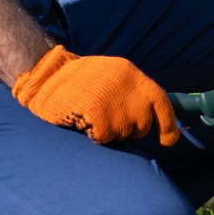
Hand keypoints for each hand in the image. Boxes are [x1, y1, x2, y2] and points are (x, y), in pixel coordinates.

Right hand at [12, 45, 180, 146]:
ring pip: (123, 134)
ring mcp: (117, 105)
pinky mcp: (102, 120)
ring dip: (110, 132)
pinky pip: (105, 139)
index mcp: (131, 74)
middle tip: (107, 118)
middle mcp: (129, 88)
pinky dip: (94, 135)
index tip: (168, 140)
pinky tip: (82, 120)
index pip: (161, 103)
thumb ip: (130, 92)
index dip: (167, 125)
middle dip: (130, 130)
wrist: (45, 76)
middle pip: (143, 125)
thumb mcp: (108, 76)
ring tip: (90, 114)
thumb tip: (151, 117)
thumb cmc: (75, 80)